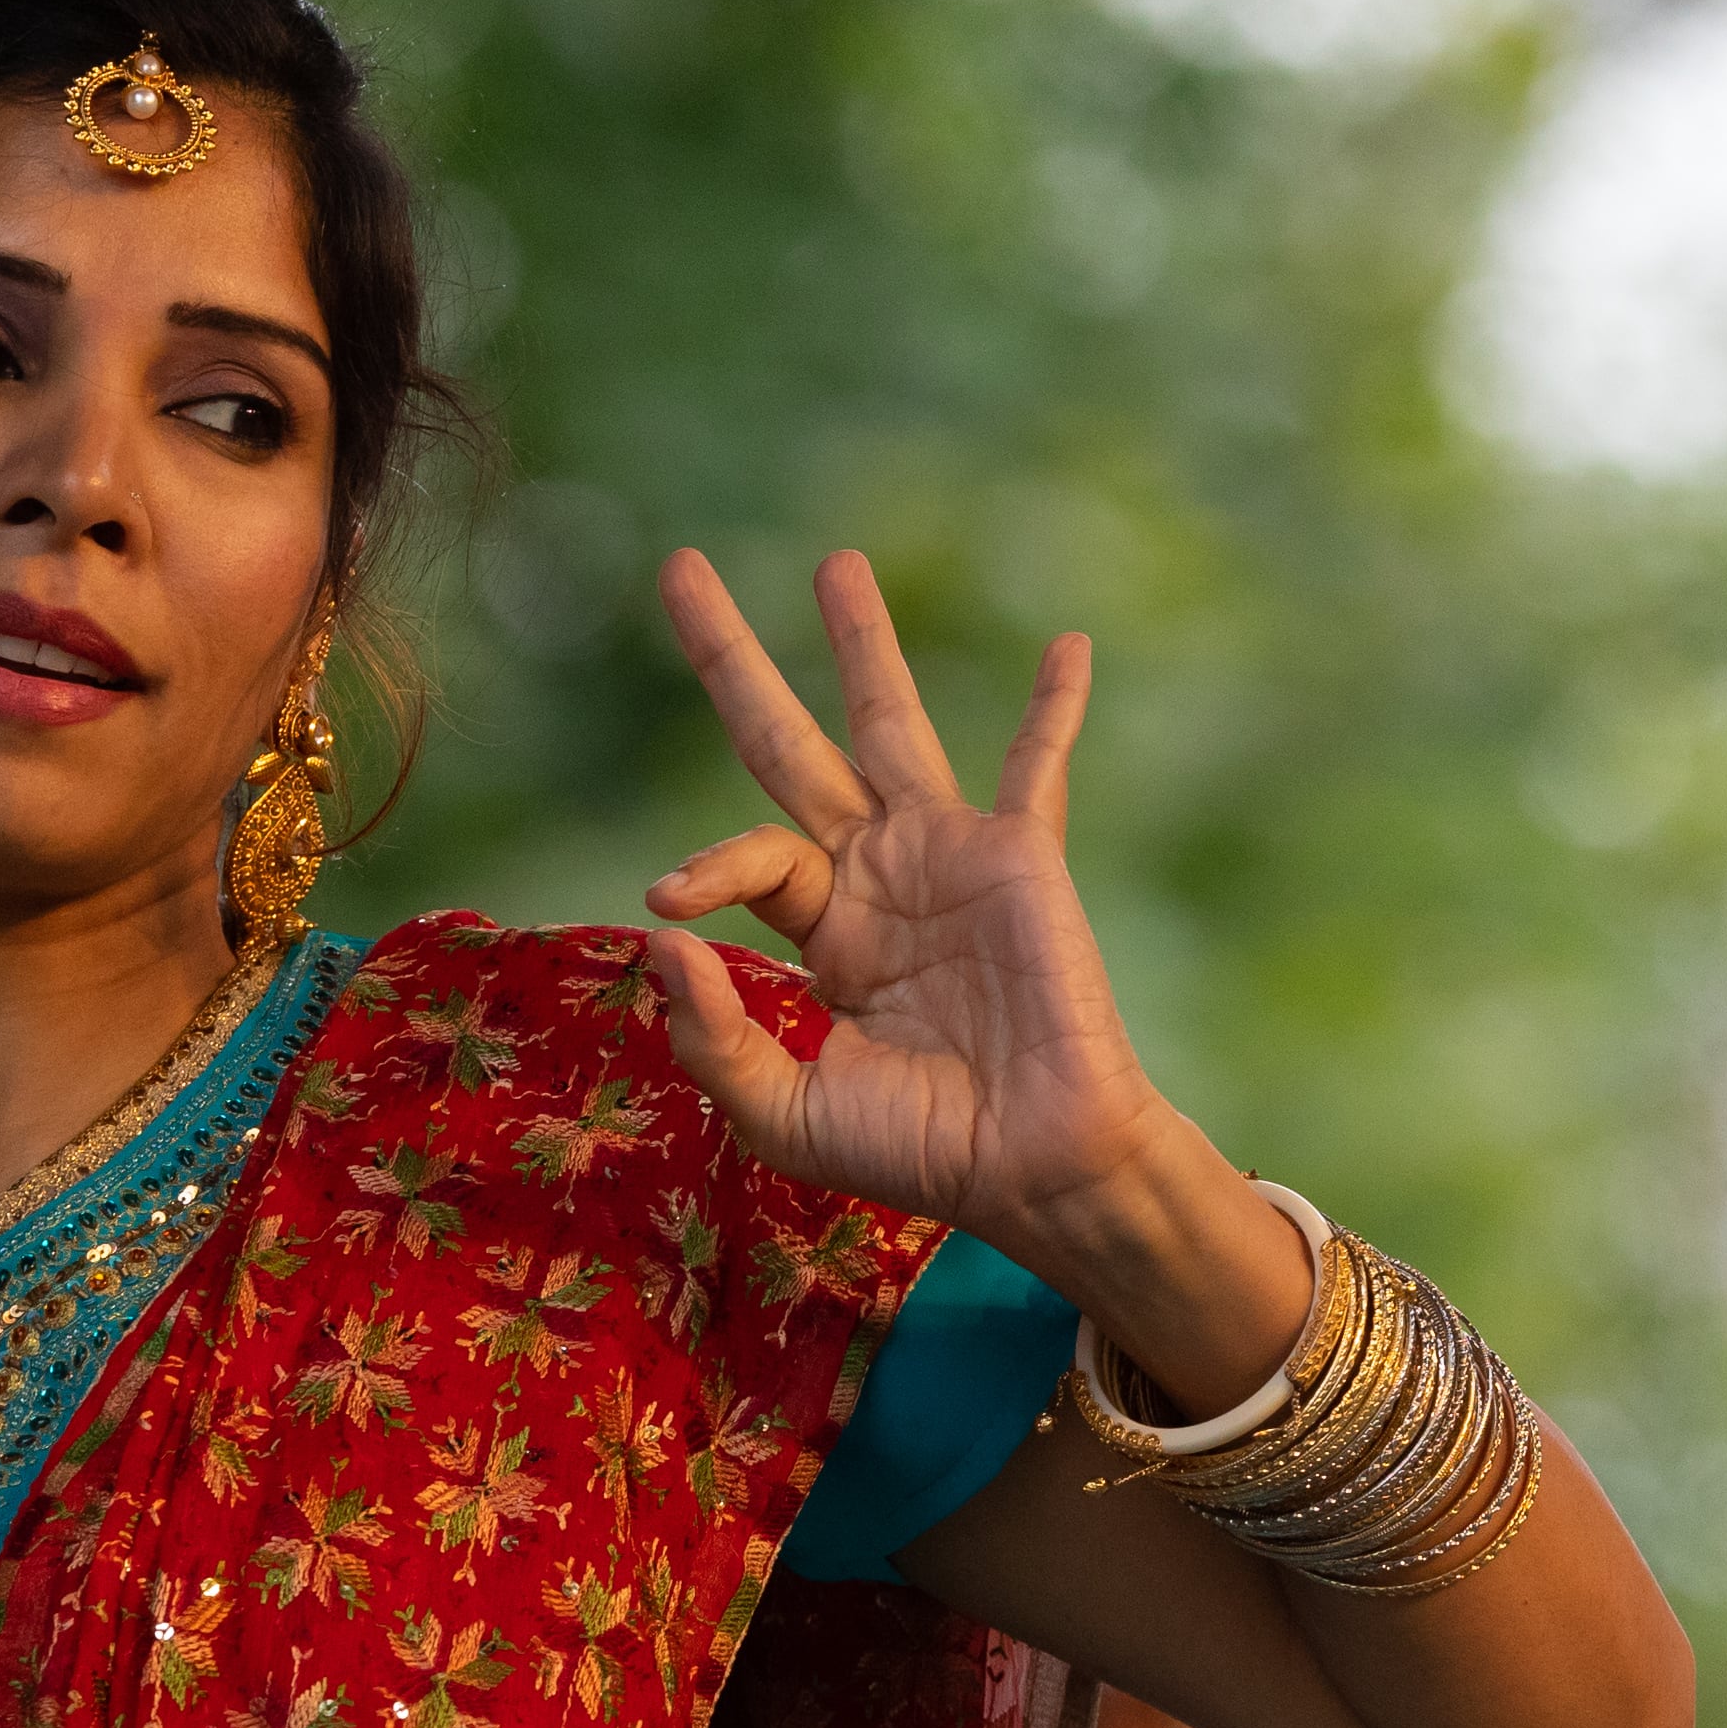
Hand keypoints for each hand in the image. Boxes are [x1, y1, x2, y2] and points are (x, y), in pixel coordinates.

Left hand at [640, 551, 1179, 1248]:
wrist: (1033, 1165)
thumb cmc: (920, 1153)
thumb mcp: (786, 1112)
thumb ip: (716, 1036)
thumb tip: (659, 935)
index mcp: (823, 932)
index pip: (750, 857)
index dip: (705, 864)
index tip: (671, 896)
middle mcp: (876, 876)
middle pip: (787, 744)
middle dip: (733, 658)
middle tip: (679, 568)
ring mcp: (947, 857)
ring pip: (892, 724)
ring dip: (863, 642)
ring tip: (833, 562)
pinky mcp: (1019, 858)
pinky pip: (1036, 767)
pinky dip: (1054, 708)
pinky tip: (1067, 645)